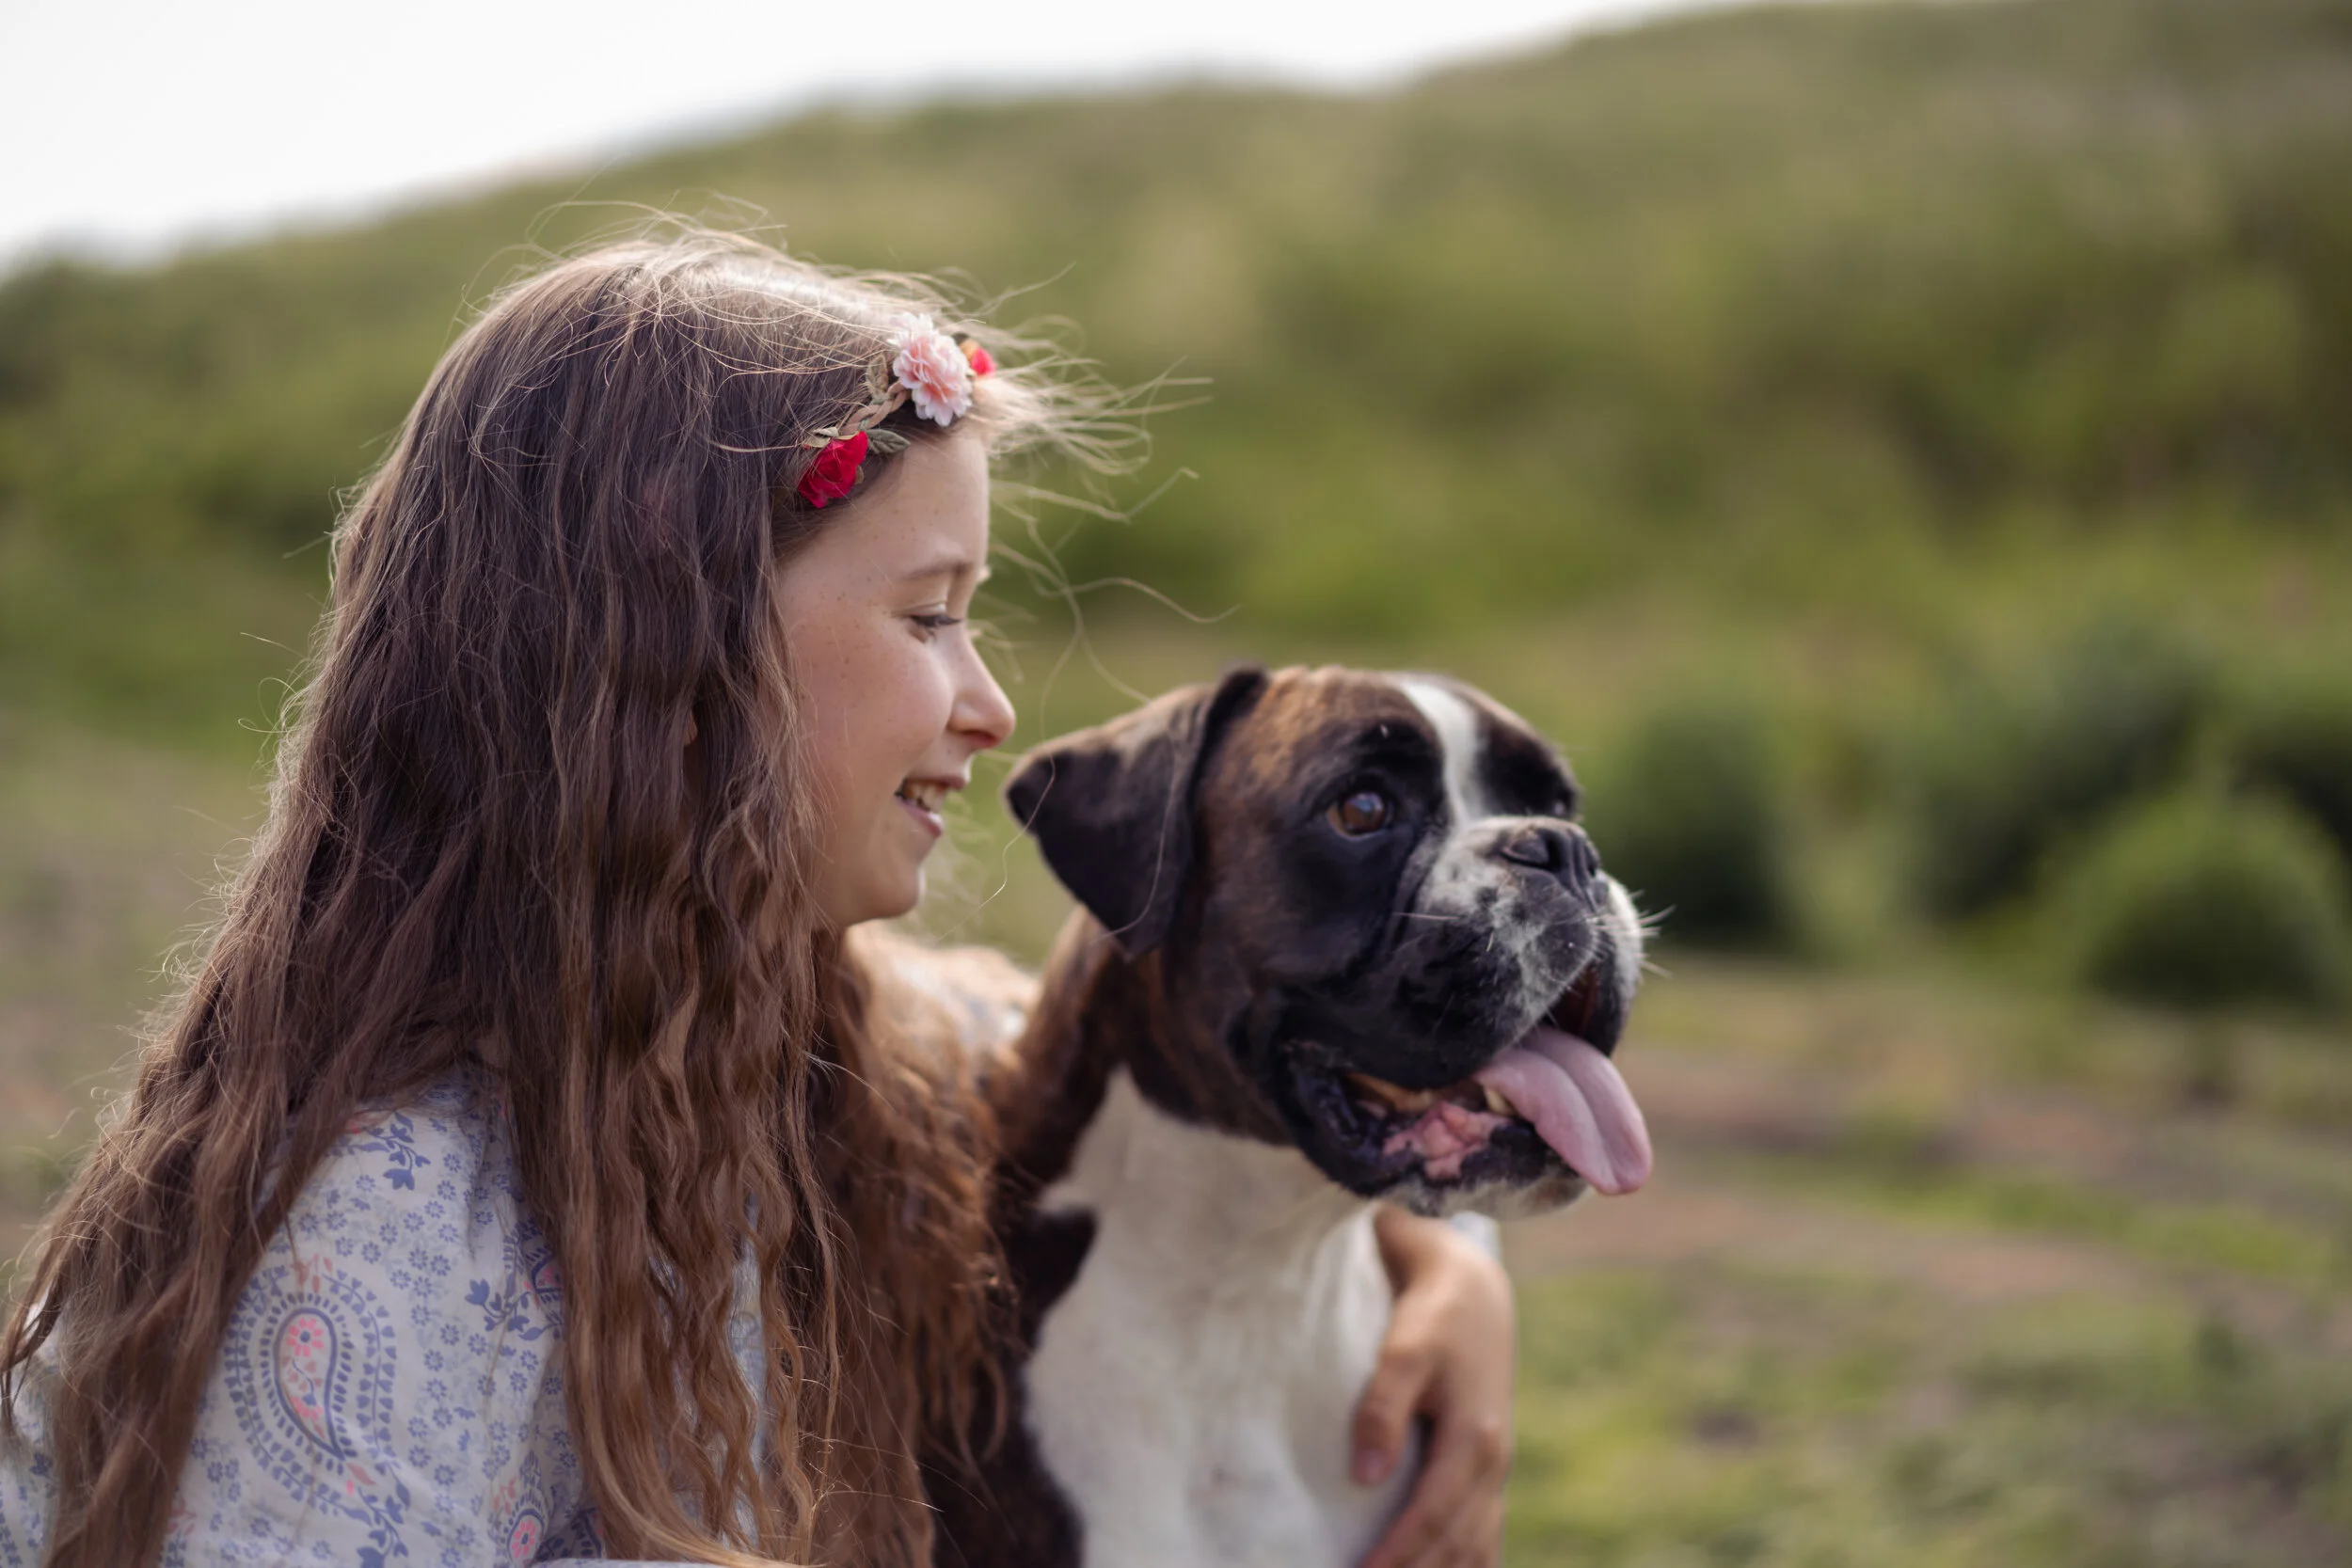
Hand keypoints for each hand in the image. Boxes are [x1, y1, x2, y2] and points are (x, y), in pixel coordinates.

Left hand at [1353, 1208, 1515, 1567]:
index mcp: (1476, 1438)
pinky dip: (1466, 1562)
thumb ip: (1383, 1407)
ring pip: (1475, 1546)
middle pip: (1457, 1543)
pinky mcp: (1486, 1470)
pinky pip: (1483, 1534)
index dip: (1398, 1552)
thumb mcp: (1405, 1349)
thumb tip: (1366, 1475)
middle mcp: (1493, 1464)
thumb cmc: (1434, 1316)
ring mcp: (1494, 1471)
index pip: (1434, 1514)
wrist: (1474, 1292)